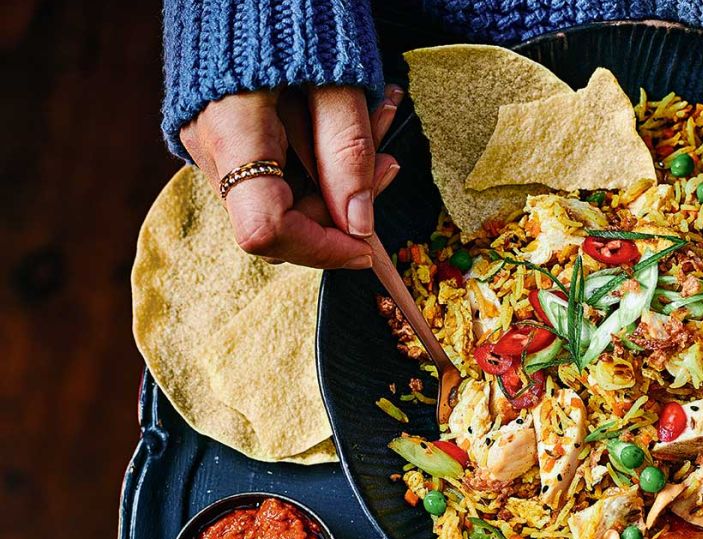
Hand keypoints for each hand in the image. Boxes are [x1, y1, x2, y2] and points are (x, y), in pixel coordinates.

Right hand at [180, 84, 403, 269]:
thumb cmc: (294, 9)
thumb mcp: (336, 78)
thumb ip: (347, 153)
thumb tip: (360, 225)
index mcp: (230, 132)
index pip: (267, 230)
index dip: (320, 249)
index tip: (366, 246)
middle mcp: (211, 149)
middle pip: (279, 224)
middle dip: (341, 212)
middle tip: (389, 164)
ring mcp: (214, 145)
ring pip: (283, 202)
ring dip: (341, 183)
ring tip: (381, 128)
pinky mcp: (229, 136)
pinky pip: (278, 174)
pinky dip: (323, 164)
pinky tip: (357, 128)